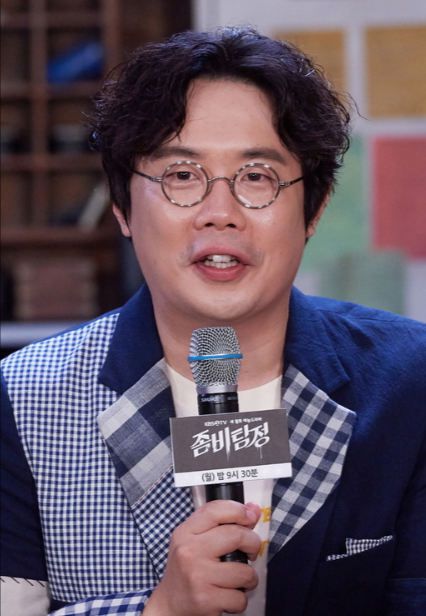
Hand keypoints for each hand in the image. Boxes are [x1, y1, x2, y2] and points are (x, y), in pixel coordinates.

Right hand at [144, 500, 260, 615]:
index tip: (250, 517)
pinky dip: (240, 600)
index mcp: (186, 532)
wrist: (169, 604)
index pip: (215, 510)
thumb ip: (223, 523)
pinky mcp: (205, 599)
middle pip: (236, 535)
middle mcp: (189, 551)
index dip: (239, 510)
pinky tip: (228, 597)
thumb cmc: (187, 569)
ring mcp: (197, 575)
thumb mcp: (196, 540)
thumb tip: (253, 510)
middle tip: (251, 552)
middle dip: (253, 544)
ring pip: (244, 571)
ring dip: (249, 578)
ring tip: (239, 580)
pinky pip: (240, 598)